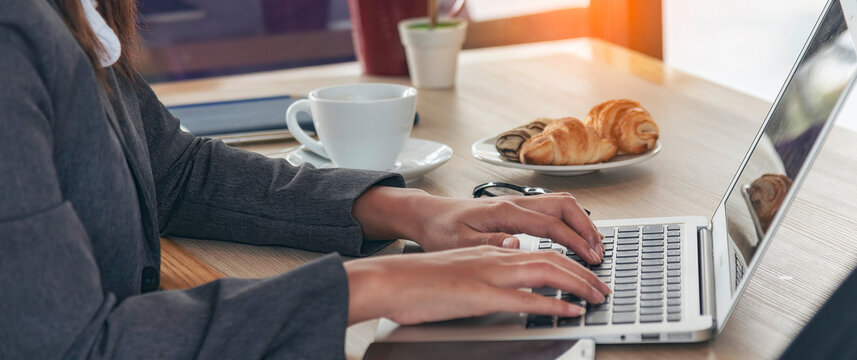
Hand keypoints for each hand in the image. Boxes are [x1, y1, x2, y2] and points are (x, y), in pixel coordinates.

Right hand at [344, 246, 610, 324]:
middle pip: (551, 259)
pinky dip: (553, 303)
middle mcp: (493, 257)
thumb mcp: (458, 270)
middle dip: (582, 273)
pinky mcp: (480, 295)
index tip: (585, 275)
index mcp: (489, 251)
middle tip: (602, 288)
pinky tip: (570, 309)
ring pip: (545, 272)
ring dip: (577, 283)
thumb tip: (507, 276)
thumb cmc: (417, 280)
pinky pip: (525, 298)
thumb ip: (484, 271)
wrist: (389, 279)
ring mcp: (488, 275)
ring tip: (597, 296)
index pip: (538, 251)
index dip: (567, 262)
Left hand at [352, 187, 603, 263]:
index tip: (589, 257)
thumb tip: (516, 243)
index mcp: (504, 211)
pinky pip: (551, 208)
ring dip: (581, 221)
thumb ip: (487, 243)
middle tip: (598, 251)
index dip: (574, 240)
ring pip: (560, 203)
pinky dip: (569, 220)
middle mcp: (514, 203)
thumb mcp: (457, 242)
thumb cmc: (440, 229)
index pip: (550, 223)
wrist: (427, 214)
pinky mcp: (515, 209)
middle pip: (563, 205)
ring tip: (594, 244)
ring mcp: (516, 204)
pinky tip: (574, 236)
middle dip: (586, 227)